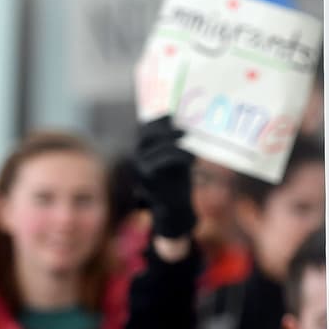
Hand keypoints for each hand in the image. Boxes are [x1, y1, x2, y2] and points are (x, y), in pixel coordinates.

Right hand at [134, 116, 195, 239]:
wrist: (174, 212)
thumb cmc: (175, 184)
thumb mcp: (173, 159)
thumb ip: (169, 141)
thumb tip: (168, 115)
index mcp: (140, 154)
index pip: (144, 130)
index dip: (157, 121)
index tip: (172, 116)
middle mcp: (137, 160)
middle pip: (149, 135)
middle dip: (167, 131)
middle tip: (185, 132)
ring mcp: (142, 169)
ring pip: (160, 147)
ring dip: (177, 145)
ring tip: (191, 153)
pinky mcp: (152, 178)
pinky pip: (167, 159)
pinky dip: (182, 155)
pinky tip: (192, 160)